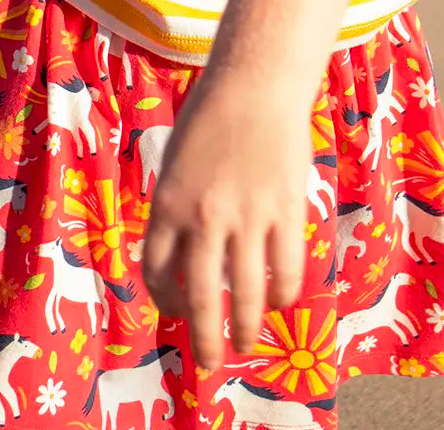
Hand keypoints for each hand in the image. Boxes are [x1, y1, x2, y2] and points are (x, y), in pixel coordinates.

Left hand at [141, 71, 310, 371]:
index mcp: (167, 204)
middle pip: (200, 299)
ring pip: (245, 294)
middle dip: (203, 340)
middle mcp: (203, 217)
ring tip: (246, 342)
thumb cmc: (212, 115)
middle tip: (208, 361)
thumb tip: (184, 262)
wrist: (255, 82)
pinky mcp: (285, 210)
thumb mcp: (176, 163)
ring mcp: (247, 216)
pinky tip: (279, 299)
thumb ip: (177, 211)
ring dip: (245, 328)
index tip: (179, 309)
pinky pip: (285, 270)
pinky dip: (282, 294)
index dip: (167, 302)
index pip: (158, 274)